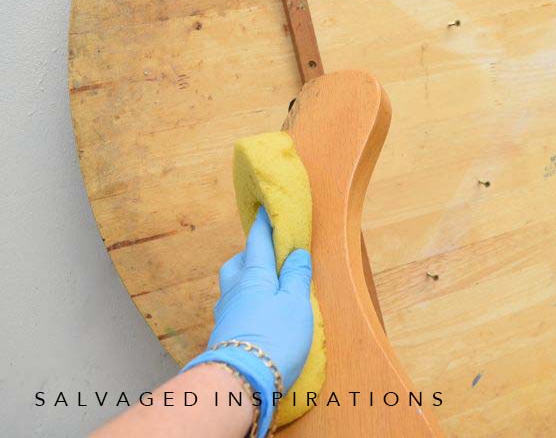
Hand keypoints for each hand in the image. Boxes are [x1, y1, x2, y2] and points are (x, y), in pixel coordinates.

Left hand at [183, 207, 312, 432]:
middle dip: (250, 255)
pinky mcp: (223, 336)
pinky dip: (244, 305)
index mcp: (253, 275)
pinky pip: (233, 310)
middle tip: (268, 257)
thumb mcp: (296, 304)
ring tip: (265, 289)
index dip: (263, 224)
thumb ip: (296, 276)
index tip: (265, 208)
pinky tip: (256, 317)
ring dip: (245, 282)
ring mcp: (225, 314)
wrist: (239, 384)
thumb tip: (297, 252)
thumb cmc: (274, 338)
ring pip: (232, 287)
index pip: (257, 241)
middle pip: (237, 263)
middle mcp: (234, 290)